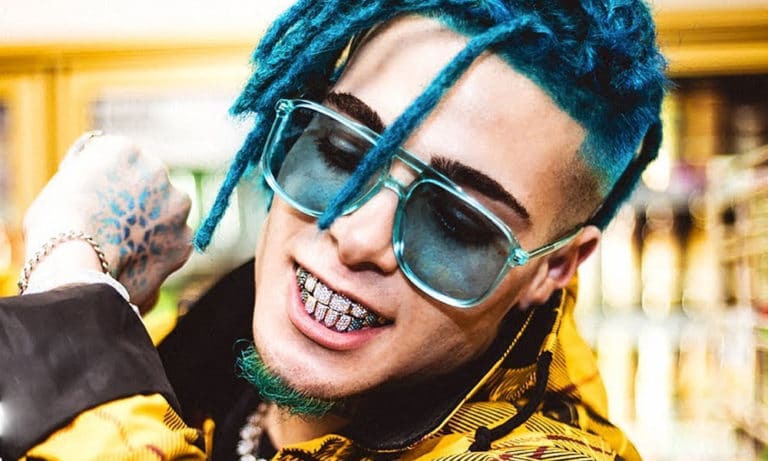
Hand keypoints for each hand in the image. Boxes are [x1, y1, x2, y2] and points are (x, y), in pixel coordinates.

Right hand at [23, 134, 192, 312]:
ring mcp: (176, 204)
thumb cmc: (56, 224)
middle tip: (117, 225)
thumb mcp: (67, 182)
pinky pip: (175, 243)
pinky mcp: (185, 237)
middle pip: (152, 185)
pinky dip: (161, 252)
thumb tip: (102, 177)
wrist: (72, 262)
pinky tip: (138, 260)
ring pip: (170, 213)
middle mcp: (157, 169)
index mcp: (125, 149)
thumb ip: (94, 174)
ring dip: (156, 225)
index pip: (126, 161)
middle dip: (140, 202)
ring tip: (126, 246)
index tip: (105, 200)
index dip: (114, 183)